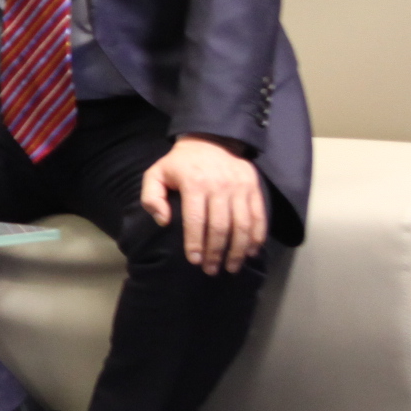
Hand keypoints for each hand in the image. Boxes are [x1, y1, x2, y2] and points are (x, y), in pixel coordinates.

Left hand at [140, 135, 265, 275]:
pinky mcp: (254, 188)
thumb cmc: (179, 164)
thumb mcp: (156, 174)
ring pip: (242, 225)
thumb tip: (163, 221)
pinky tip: (251, 252)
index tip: (194, 261)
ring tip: (231, 267)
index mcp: (194, 183)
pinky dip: (257, 237)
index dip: (195, 243)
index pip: (195, 220)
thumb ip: (151, 197)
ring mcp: (240, 187)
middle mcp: (220, 186)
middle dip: (215, 252)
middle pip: (220, 227)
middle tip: (211, 270)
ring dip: (238, 250)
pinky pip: (259, 216)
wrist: (210, 140)